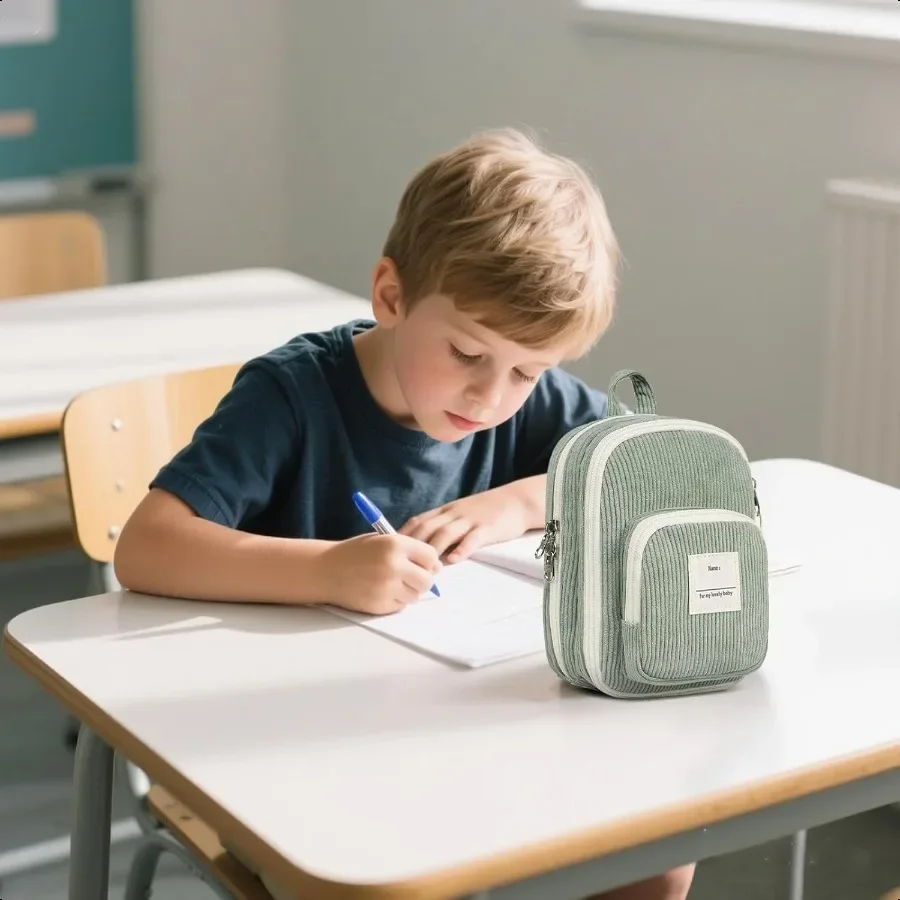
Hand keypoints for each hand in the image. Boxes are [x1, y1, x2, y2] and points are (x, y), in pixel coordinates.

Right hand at [317, 533, 441, 614]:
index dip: (428, 561)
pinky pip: (401, 606)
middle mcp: (394, 565)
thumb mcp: (382, 541)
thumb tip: (437, 567)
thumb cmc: (356, 553)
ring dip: (408, 591)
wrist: (326, 570)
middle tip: (410, 576)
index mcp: (395, 544)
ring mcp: (387, 587)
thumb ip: (409, 550)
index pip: (431, 556)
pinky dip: (395, 601)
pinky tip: (381, 591)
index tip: (421, 563)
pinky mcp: (380, 604)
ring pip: (415, 595)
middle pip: (427, 580)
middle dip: (422, 579)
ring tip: (391, 583)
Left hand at [399, 483, 536, 563]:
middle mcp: (453, 514)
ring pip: (446, 533)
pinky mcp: (487, 528)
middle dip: (412, 547)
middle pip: (426, 528)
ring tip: (426, 569)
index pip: (417, 522)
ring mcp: (469, 520)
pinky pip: (473, 538)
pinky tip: (455, 560)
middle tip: (402, 566)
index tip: (388, 552)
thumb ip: (442, 527)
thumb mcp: (459, 514)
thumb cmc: (485, 511)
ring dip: (433, 551)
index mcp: (444, 511)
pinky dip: (462, 548)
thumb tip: (420, 547)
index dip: (401, 536)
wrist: (516, 501)